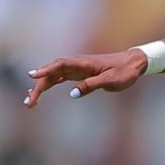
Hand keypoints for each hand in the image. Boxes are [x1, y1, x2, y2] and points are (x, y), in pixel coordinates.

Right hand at [23, 50, 150, 106]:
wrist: (134, 63)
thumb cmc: (125, 71)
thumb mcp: (111, 80)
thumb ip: (91, 85)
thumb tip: (72, 93)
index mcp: (84, 63)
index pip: (60, 64)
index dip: (45, 70)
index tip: (32, 76)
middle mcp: (77, 64)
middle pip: (52, 72)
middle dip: (38, 85)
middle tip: (29, 101)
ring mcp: (77, 68)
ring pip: (53, 75)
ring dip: (41, 86)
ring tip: (30, 101)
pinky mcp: (79, 74)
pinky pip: (60, 77)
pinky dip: (49, 84)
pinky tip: (40, 92)